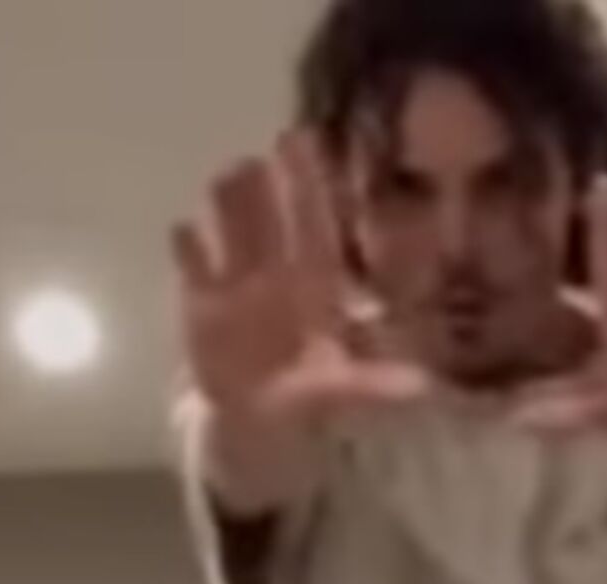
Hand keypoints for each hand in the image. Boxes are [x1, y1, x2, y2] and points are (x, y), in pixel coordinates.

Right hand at [172, 130, 428, 427]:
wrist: (253, 419)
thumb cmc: (305, 395)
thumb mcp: (346, 391)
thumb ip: (377, 384)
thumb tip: (422, 387)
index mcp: (315, 284)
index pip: (317, 226)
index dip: (316, 189)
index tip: (315, 149)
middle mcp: (276, 274)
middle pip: (276, 220)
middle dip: (279, 185)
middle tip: (278, 141)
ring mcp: (236, 286)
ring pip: (235, 235)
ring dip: (233, 208)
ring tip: (231, 175)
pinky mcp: (200, 307)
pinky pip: (193, 273)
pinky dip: (189, 254)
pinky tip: (184, 231)